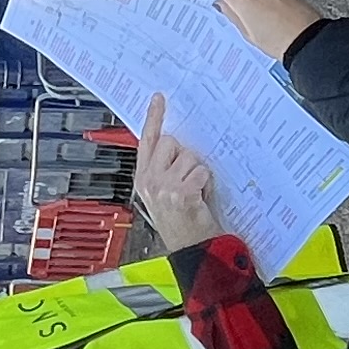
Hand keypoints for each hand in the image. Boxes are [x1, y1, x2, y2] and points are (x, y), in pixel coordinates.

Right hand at [133, 93, 223, 245]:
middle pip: (171, 142)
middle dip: (184, 155)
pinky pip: (200, 171)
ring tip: (195, 191)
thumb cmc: (182, 222)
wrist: (193, 249)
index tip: (159, 99)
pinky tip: (201, 197)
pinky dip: (206, 182)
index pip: (147, 139)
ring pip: (189, 156)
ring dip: (198, 171)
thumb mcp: (165, 192)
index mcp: (143, 177)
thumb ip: (164, 167)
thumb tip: (178, 143)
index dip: (154, 117)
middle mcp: (150, 180)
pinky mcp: (180, 192)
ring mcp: (163, 186)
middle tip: (188, 176)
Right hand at [210, 0, 324, 62]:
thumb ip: (232, 16)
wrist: (307, 40)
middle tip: (245, 21)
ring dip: (257, 2)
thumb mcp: (247, 35)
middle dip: (240, 2)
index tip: (219, 3)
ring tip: (265, 23)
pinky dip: (271, 1)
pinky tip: (277, 18)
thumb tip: (224, 6)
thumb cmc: (279, 41)